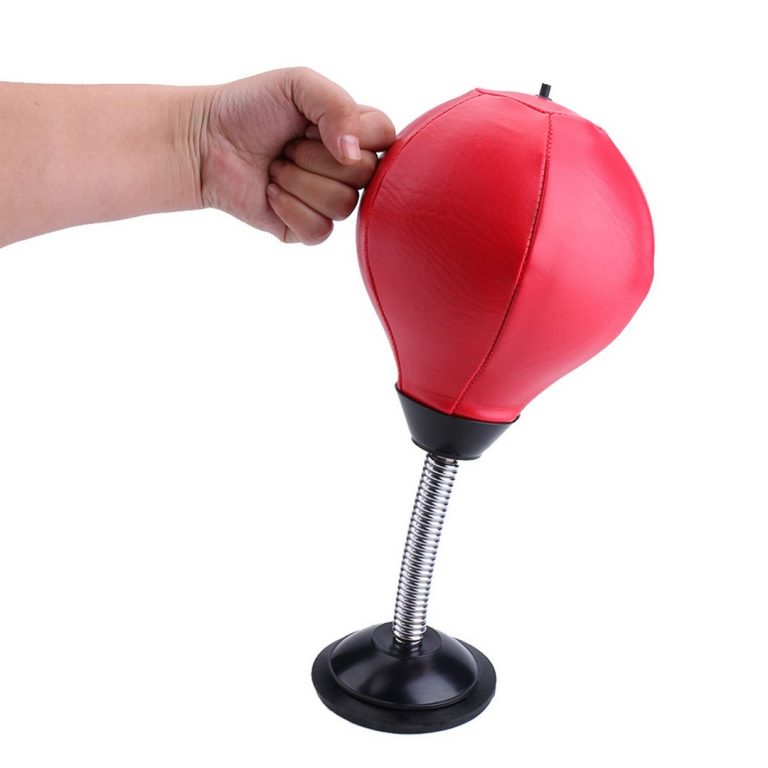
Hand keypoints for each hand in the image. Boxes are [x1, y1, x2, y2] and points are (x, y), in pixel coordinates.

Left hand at [198, 67, 395, 244]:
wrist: (206, 141)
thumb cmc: (250, 108)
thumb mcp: (298, 84)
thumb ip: (337, 105)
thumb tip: (353, 155)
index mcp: (354, 134)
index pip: (387, 138)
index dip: (354, 132)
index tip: (315, 122)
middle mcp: (347, 170)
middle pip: (365, 175)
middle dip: (316, 156)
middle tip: (288, 145)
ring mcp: (329, 202)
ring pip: (343, 206)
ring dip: (299, 181)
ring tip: (276, 167)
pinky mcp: (307, 230)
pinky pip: (320, 230)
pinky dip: (289, 208)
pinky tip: (270, 192)